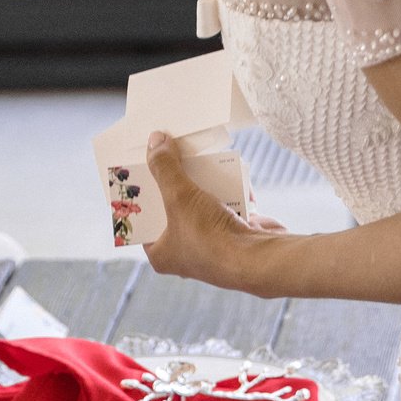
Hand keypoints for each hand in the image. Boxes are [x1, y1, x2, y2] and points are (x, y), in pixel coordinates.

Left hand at [139, 131, 272, 289]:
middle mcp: (185, 252)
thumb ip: (165, 167)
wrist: (260, 259)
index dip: (141, 193)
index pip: (143, 219)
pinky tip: (232, 171)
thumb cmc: (211, 238)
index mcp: (161, 253)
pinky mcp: (236, 235)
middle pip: (172, 208)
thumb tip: (154, 140)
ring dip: (203, 182)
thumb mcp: (179, 196)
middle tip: (168, 154)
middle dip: (174, 181)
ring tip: (198, 156)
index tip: (140, 167)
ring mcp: (213, 244)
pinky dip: (230, 190)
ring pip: (202, 204)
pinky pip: (229, 206)